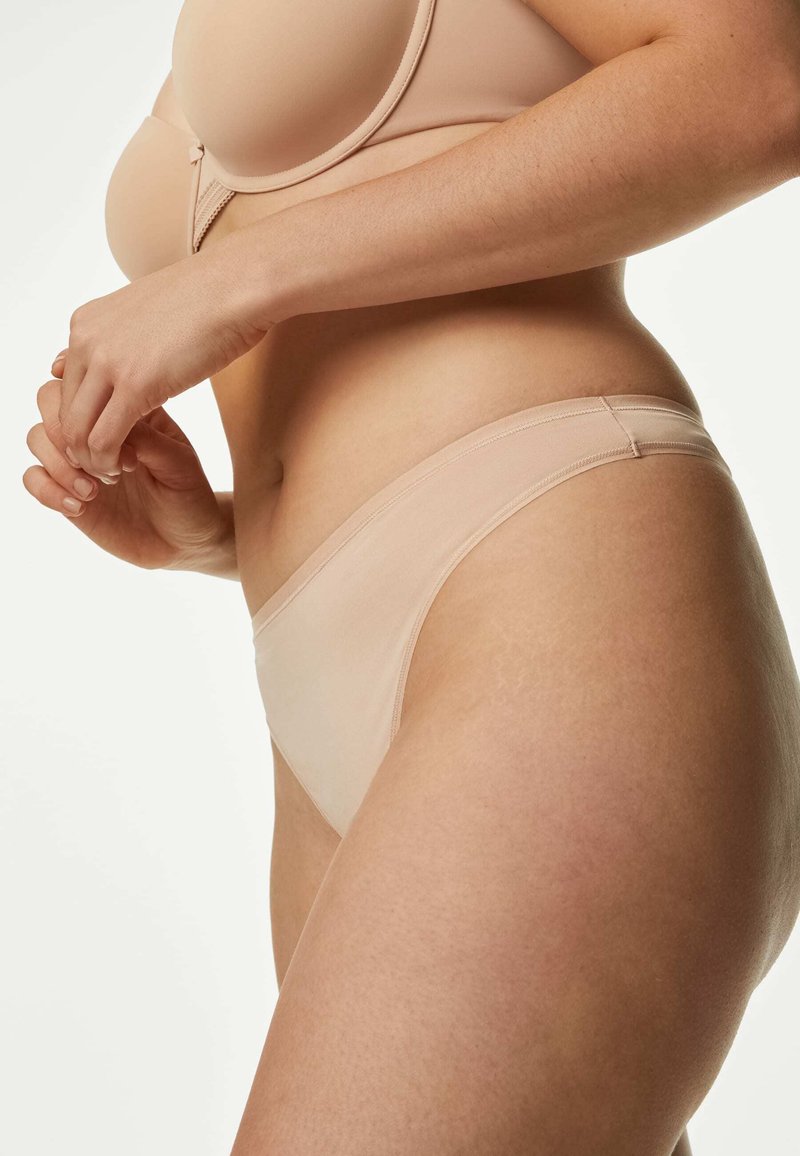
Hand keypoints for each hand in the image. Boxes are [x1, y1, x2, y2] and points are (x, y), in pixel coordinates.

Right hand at [24, 376, 231, 570]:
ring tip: (94, 492)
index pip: (86, 382)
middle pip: (48, 401)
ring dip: (60, 463)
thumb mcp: (178, 462)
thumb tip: (106, 421)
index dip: (89, 405)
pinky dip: (48, 490)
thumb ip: (144, 438)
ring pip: (36, 437)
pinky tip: (81, 508)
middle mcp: (94, 428)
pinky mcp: (65, 490)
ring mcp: (77, 458)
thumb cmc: (188, 494)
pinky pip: (33, 479)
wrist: (186, 539)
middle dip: (67, 432)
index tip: (123, 446)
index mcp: (124, 408)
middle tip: (105, 468)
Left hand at [53, 246, 269, 478]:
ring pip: (78, 431)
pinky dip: (110, 462)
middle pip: (65, 411)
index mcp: (85, 324)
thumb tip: (83, 362)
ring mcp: (107, 363)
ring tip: (118, 470)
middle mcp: (85, 341)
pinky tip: (129, 466)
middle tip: (110, 463)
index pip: (65, 388)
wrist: (236, 286)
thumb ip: (113, 341)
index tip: (109, 438)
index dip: (82, 420)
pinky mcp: (134, 386)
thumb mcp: (146, 316)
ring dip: (93, 460)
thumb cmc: (206, 300)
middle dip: (82, 446)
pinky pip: (105, 440)